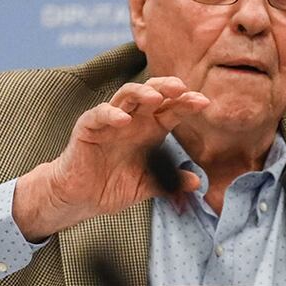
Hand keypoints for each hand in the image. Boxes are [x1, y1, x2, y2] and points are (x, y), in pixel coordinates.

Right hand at [11, 78, 209, 239]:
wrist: (82, 197)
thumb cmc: (114, 185)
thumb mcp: (148, 185)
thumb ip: (171, 182)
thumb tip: (197, 182)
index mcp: (150, 129)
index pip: (171, 109)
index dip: (186, 103)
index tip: (204, 102)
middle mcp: (133, 120)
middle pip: (151, 94)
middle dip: (166, 88)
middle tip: (182, 88)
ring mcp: (110, 121)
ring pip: (126, 96)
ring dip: (141, 93)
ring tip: (156, 97)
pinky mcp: (88, 127)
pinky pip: (99, 115)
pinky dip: (111, 114)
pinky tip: (124, 120)